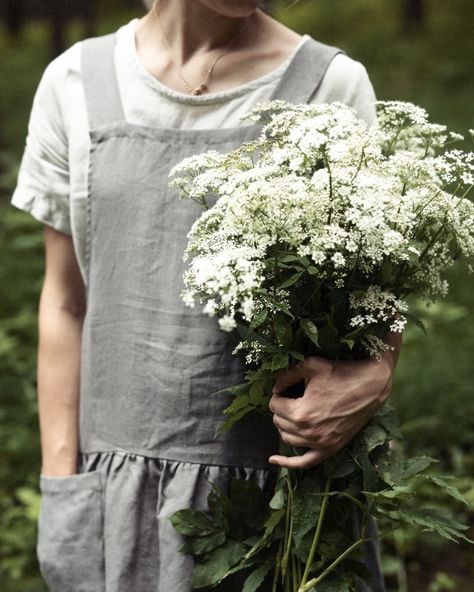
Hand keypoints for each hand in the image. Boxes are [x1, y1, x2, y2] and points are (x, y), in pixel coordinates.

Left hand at [268, 333, 401, 468]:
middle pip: (279, 422)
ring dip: (285, 426)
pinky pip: (305, 462)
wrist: (370, 386)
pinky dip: (288, 463)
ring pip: (287, 439)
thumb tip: (275, 388)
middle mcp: (308, 432)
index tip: (287, 388)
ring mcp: (320, 444)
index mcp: (301, 412)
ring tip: (291, 414)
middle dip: (281, 409)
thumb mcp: (310, 366)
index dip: (279, 394)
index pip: (274, 405)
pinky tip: (273, 460)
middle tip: (291, 398)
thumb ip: (286, 377)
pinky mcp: (331, 449)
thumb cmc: (341, 373)